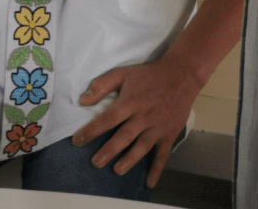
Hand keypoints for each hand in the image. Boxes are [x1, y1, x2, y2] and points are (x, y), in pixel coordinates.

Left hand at [71, 54, 202, 188]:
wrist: (180, 75)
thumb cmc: (148, 75)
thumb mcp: (123, 73)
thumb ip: (102, 85)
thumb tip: (83, 100)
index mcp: (130, 102)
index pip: (108, 118)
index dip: (91, 130)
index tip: (77, 141)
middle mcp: (143, 116)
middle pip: (124, 135)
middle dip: (108, 150)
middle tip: (95, 162)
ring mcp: (157, 127)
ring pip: (141, 146)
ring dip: (129, 160)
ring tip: (116, 170)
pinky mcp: (169, 134)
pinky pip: (162, 154)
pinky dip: (156, 169)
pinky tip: (149, 182)